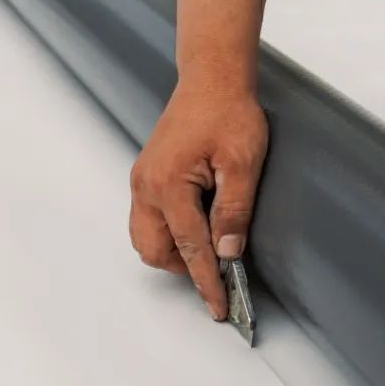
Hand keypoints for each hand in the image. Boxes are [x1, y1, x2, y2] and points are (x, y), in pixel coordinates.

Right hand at [129, 78, 268, 319]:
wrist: (211, 78)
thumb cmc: (228, 112)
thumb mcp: (243, 163)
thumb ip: (234, 211)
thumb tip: (228, 253)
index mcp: (168, 185)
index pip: (189, 248)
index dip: (206, 281)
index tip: (219, 306)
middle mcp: (146, 187)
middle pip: (156, 252)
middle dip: (186, 267)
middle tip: (221, 269)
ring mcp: (141, 182)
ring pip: (146, 239)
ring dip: (174, 252)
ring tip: (208, 247)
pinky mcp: (145, 177)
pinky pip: (146, 221)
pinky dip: (167, 234)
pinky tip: (195, 227)